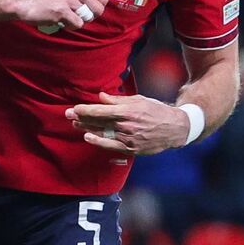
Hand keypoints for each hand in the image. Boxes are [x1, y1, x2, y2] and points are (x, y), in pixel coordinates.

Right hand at [15, 0, 108, 29]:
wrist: (25, 1)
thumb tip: (95, 3)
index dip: (96, 8)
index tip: (86, 11)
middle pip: (99, 9)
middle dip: (90, 17)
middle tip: (77, 17)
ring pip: (88, 17)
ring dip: (78, 21)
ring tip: (67, 19)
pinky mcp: (63, 10)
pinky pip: (78, 24)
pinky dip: (70, 26)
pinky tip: (61, 22)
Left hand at [65, 92, 189, 154]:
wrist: (176, 128)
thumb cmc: (157, 110)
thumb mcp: (139, 100)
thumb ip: (118, 100)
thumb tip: (101, 96)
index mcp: (128, 111)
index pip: (100, 110)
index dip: (85, 109)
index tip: (74, 108)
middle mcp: (126, 125)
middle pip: (98, 122)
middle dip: (81, 118)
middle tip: (68, 115)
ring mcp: (128, 138)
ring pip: (102, 133)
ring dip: (86, 128)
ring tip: (75, 124)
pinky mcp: (131, 148)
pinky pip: (110, 145)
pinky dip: (98, 141)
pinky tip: (88, 137)